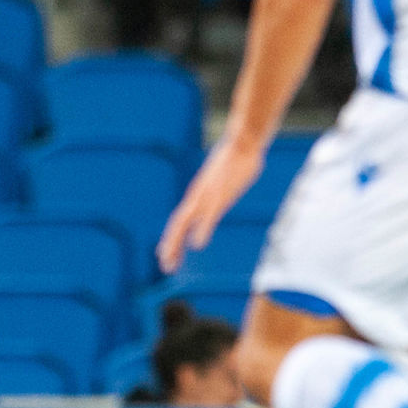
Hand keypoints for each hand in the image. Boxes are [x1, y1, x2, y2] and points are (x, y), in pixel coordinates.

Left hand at [156, 137, 265, 274]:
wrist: (243, 141)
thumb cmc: (237, 159)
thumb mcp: (224, 180)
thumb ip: (219, 193)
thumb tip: (220, 199)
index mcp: (199, 195)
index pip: (180, 220)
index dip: (172, 237)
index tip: (165, 254)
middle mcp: (198, 196)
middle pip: (178, 224)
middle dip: (170, 245)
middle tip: (165, 265)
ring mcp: (207, 195)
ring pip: (185, 222)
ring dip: (176, 242)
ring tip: (169, 261)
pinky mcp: (221, 193)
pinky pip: (209, 215)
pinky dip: (202, 229)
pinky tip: (196, 244)